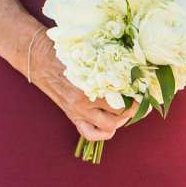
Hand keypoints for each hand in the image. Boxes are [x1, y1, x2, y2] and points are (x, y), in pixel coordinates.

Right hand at [24, 29, 134, 146]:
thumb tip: (134, 63)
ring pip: (109, 127)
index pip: (123, 97)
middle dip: (134, 109)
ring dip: (121, 120)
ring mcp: (78, 112)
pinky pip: (90, 134)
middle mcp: (84, 101)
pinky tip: (110, 123)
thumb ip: (108, 63)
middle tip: (141, 101)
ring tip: (127, 110)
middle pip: (120, 114)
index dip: (139, 95)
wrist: (39, 59)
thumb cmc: (66, 52)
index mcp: (90, 84)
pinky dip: (103, 132)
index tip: (146, 89)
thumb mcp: (88, 53)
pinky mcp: (73, 117)